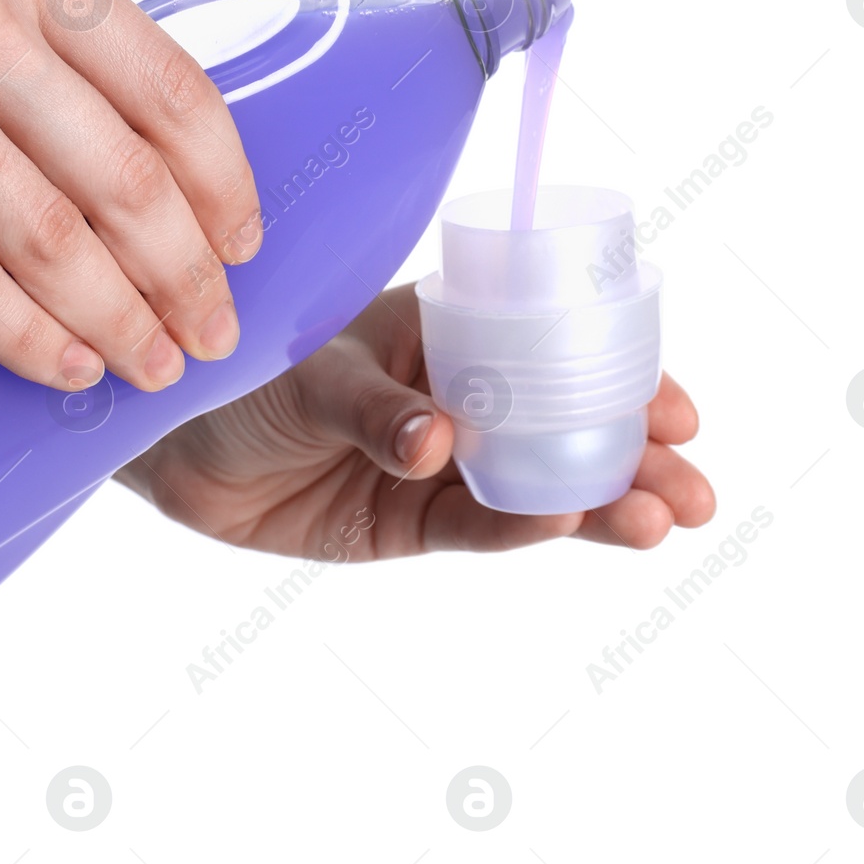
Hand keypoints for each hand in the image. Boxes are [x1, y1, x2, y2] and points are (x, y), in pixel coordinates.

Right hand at [0, 0, 262, 392]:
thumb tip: (133, 156)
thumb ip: (36, 38)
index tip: (245, 246)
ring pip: (59, 244)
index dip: (225, 186)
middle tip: (213, 335)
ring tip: (153, 368)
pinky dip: (28, 339)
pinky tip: (64, 368)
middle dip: (188, 277)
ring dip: (121, 323)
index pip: (175, 90)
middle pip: (133, 181)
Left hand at [116, 283, 712, 556]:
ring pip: (536, 484)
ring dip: (600, 501)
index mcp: (445, 332)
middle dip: (634, 455)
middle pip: (563, 427)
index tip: (677, 406)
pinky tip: (565, 526)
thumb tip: (438, 442)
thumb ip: (374, 408)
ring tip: (661, 519)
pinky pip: (475, 528)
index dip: (620, 376)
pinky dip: (520, 530)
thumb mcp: (311, 373)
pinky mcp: (406, 524)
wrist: (172, 442)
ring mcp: (437, 465)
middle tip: (692, 488)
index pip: (553, 350)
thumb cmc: (243, 373)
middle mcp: (455, 396)